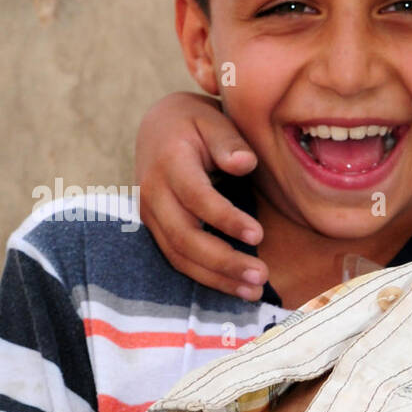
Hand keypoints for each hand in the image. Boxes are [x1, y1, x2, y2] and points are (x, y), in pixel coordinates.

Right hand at [134, 91, 267, 299]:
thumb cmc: (195, 123)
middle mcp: (153, 192)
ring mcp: (150, 214)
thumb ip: (229, 142)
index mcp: (169, 162)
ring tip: (254, 291)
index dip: (225, 219)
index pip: (196, 197)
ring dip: (216, 278)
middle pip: (184, 236)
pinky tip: (236, 287)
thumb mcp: (213, 120)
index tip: (259, 235)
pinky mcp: (156, 229)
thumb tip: (245, 163)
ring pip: (179, 256)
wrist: (159, 127)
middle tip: (261, 276)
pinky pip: (178, 259)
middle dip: (223, 261)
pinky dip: (206, 277)